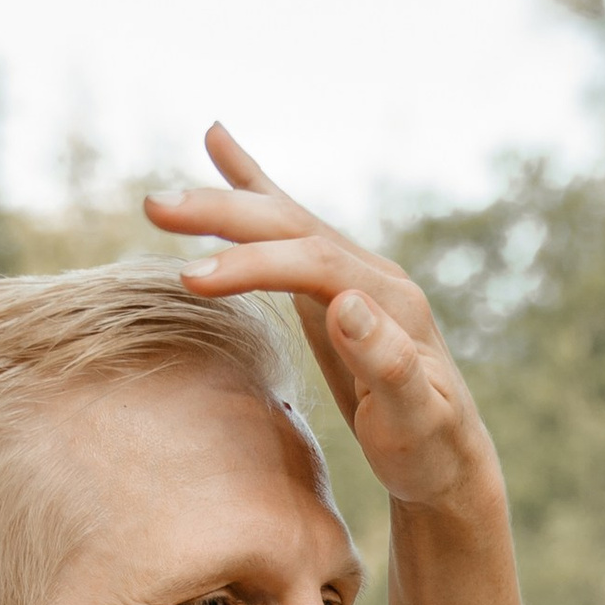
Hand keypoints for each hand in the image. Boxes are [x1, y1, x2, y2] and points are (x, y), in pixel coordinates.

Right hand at [143, 129, 500, 516]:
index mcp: (391, 302)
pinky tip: (219, 148)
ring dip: (226, 201)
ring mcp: (353, 276)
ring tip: (165, 197)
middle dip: (225, 214)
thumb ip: (388, 363)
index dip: (252, 264)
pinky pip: (289, 231)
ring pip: (286, 221)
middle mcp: (373, 275)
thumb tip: (346, 305)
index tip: (193, 279)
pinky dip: (253, 188)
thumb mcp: (416, 420)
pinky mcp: (334, 286)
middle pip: (294, 227)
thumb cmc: (430, 450)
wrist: (448, 456)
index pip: (313, 263)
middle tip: (156, 208)